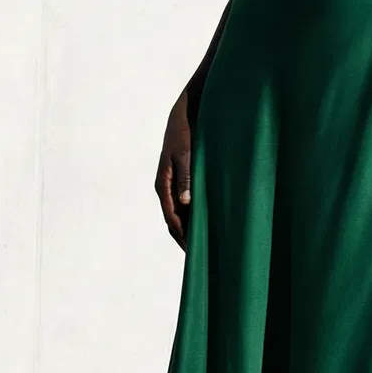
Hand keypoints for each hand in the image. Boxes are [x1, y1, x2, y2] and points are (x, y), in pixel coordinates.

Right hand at [155, 90, 192, 248]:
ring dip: (190, 228)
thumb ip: (187, 177)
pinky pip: (186, 203)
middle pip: (174, 220)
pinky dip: (194, 216)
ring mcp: (173, 184)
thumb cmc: (186, 133)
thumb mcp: (186, 154)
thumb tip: (185, 203)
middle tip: (200, 258)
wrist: (185, 114)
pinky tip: (207, 222)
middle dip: (185, 238)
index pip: (172, 217)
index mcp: (163, 185)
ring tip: (205, 246)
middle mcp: (166, 187)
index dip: (183, 235)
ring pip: (180, 213)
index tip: (194, 251)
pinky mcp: (183, 179)